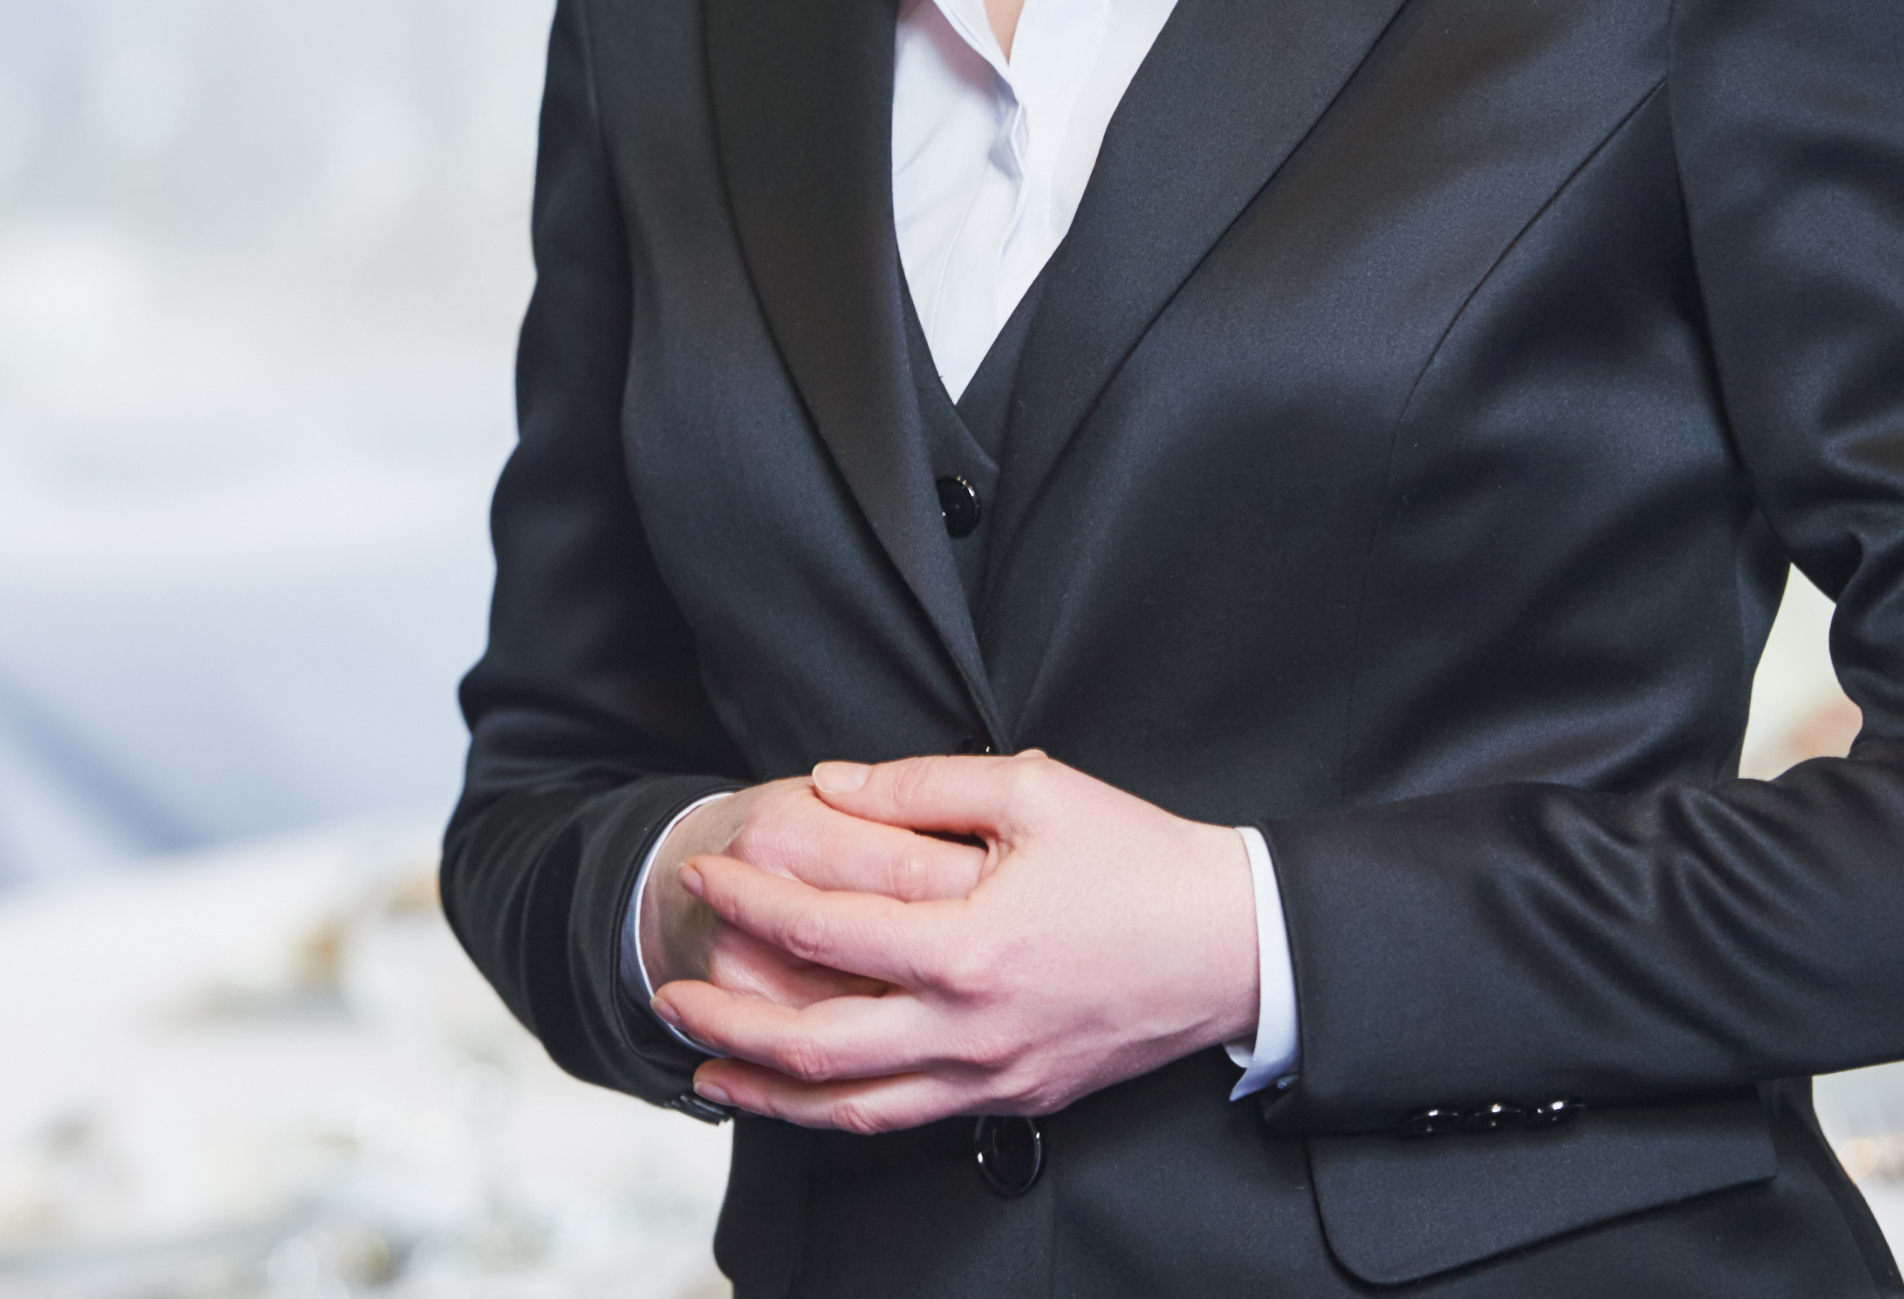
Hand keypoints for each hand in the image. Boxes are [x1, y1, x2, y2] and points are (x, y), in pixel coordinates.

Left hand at [655, 751, 1257, 1132]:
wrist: (1234, 946)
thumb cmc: (1137, 858)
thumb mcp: (1032, 789)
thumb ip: (919, 783)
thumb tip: (829, 783)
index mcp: (969, 945)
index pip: (821, 931)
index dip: (749, 903)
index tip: (704, 875)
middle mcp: (971, 1027)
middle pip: (815, 1048)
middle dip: (727, 1024)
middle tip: (668, 995)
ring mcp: (993, 1076)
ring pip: (853, 1108)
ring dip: (766, 1091)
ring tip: (701, 1068)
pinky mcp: (1013, 1099)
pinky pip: (905, 1119)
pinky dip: (836, 1113)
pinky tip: (799, 1093)